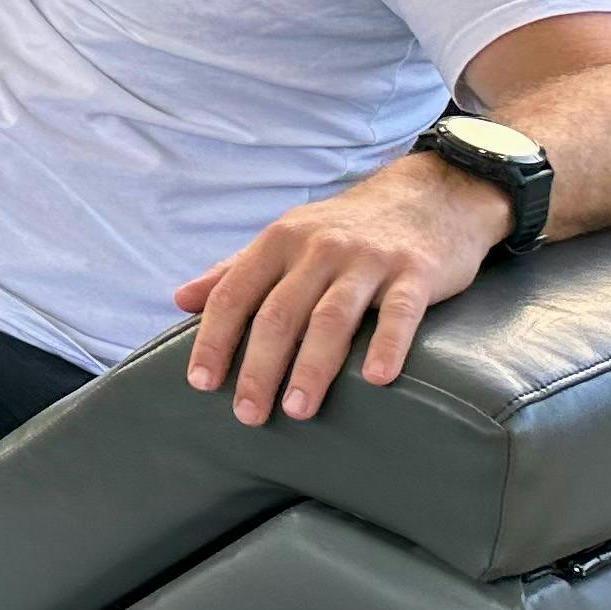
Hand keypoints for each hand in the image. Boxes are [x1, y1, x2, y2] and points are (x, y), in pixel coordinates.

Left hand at [173, 152, 507, 424]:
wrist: (430, 194)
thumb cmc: (345, 229)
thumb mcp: (285, 239)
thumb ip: (234, 270)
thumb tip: (180, 300)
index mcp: (279, 242)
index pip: (234, 294)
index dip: (214, 339)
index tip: (201, 383)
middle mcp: (319, 249)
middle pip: (279, 314)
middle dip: (259, 368)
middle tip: (248, 414)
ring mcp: (368, 260)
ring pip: (331, 318)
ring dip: (311, 367)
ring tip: (297, 411)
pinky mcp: (415, 272)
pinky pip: (399, 312)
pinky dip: (386, 345)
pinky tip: (376, 379)